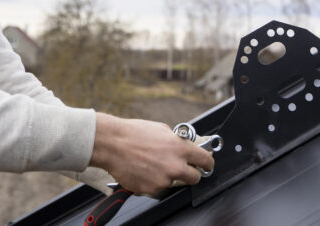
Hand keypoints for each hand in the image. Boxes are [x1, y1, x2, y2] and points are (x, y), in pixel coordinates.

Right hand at [89, 113, 214, 195]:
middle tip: (182, 169)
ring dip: (168, 177)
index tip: (206, 165)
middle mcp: (175, 166)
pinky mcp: (151, 189)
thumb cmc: (133, 133)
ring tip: (152, 165)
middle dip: (191, 174)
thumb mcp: (162, 130)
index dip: (207, 163)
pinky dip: (153, 182)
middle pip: (195, 178)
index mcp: (180, 148)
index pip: (206, 160)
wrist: (112, 144)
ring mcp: (164, 180)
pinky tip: (143, 171)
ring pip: (174, 184)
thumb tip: (186, 147)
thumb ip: (177, 142)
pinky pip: (158, 189)